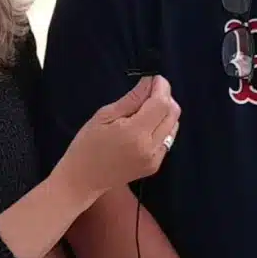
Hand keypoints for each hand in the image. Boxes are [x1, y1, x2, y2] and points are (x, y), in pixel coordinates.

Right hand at [55, 76, 180, 197]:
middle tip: (149, 91)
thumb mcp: (104, 116)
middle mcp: (151, 147)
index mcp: (135, 133)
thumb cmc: (87, 144)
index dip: (162, 87)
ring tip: (146, 108)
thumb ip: (131, 99)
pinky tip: (145, 125)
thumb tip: (149, 82)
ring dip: (166, 112)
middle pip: (173, 113)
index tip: (154, 78)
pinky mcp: (155, 166)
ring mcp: (155, 159)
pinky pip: (168, 139)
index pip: (161, 104)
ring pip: (174, 126)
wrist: (83, 179)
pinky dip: (162, 127)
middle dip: (165, 97)